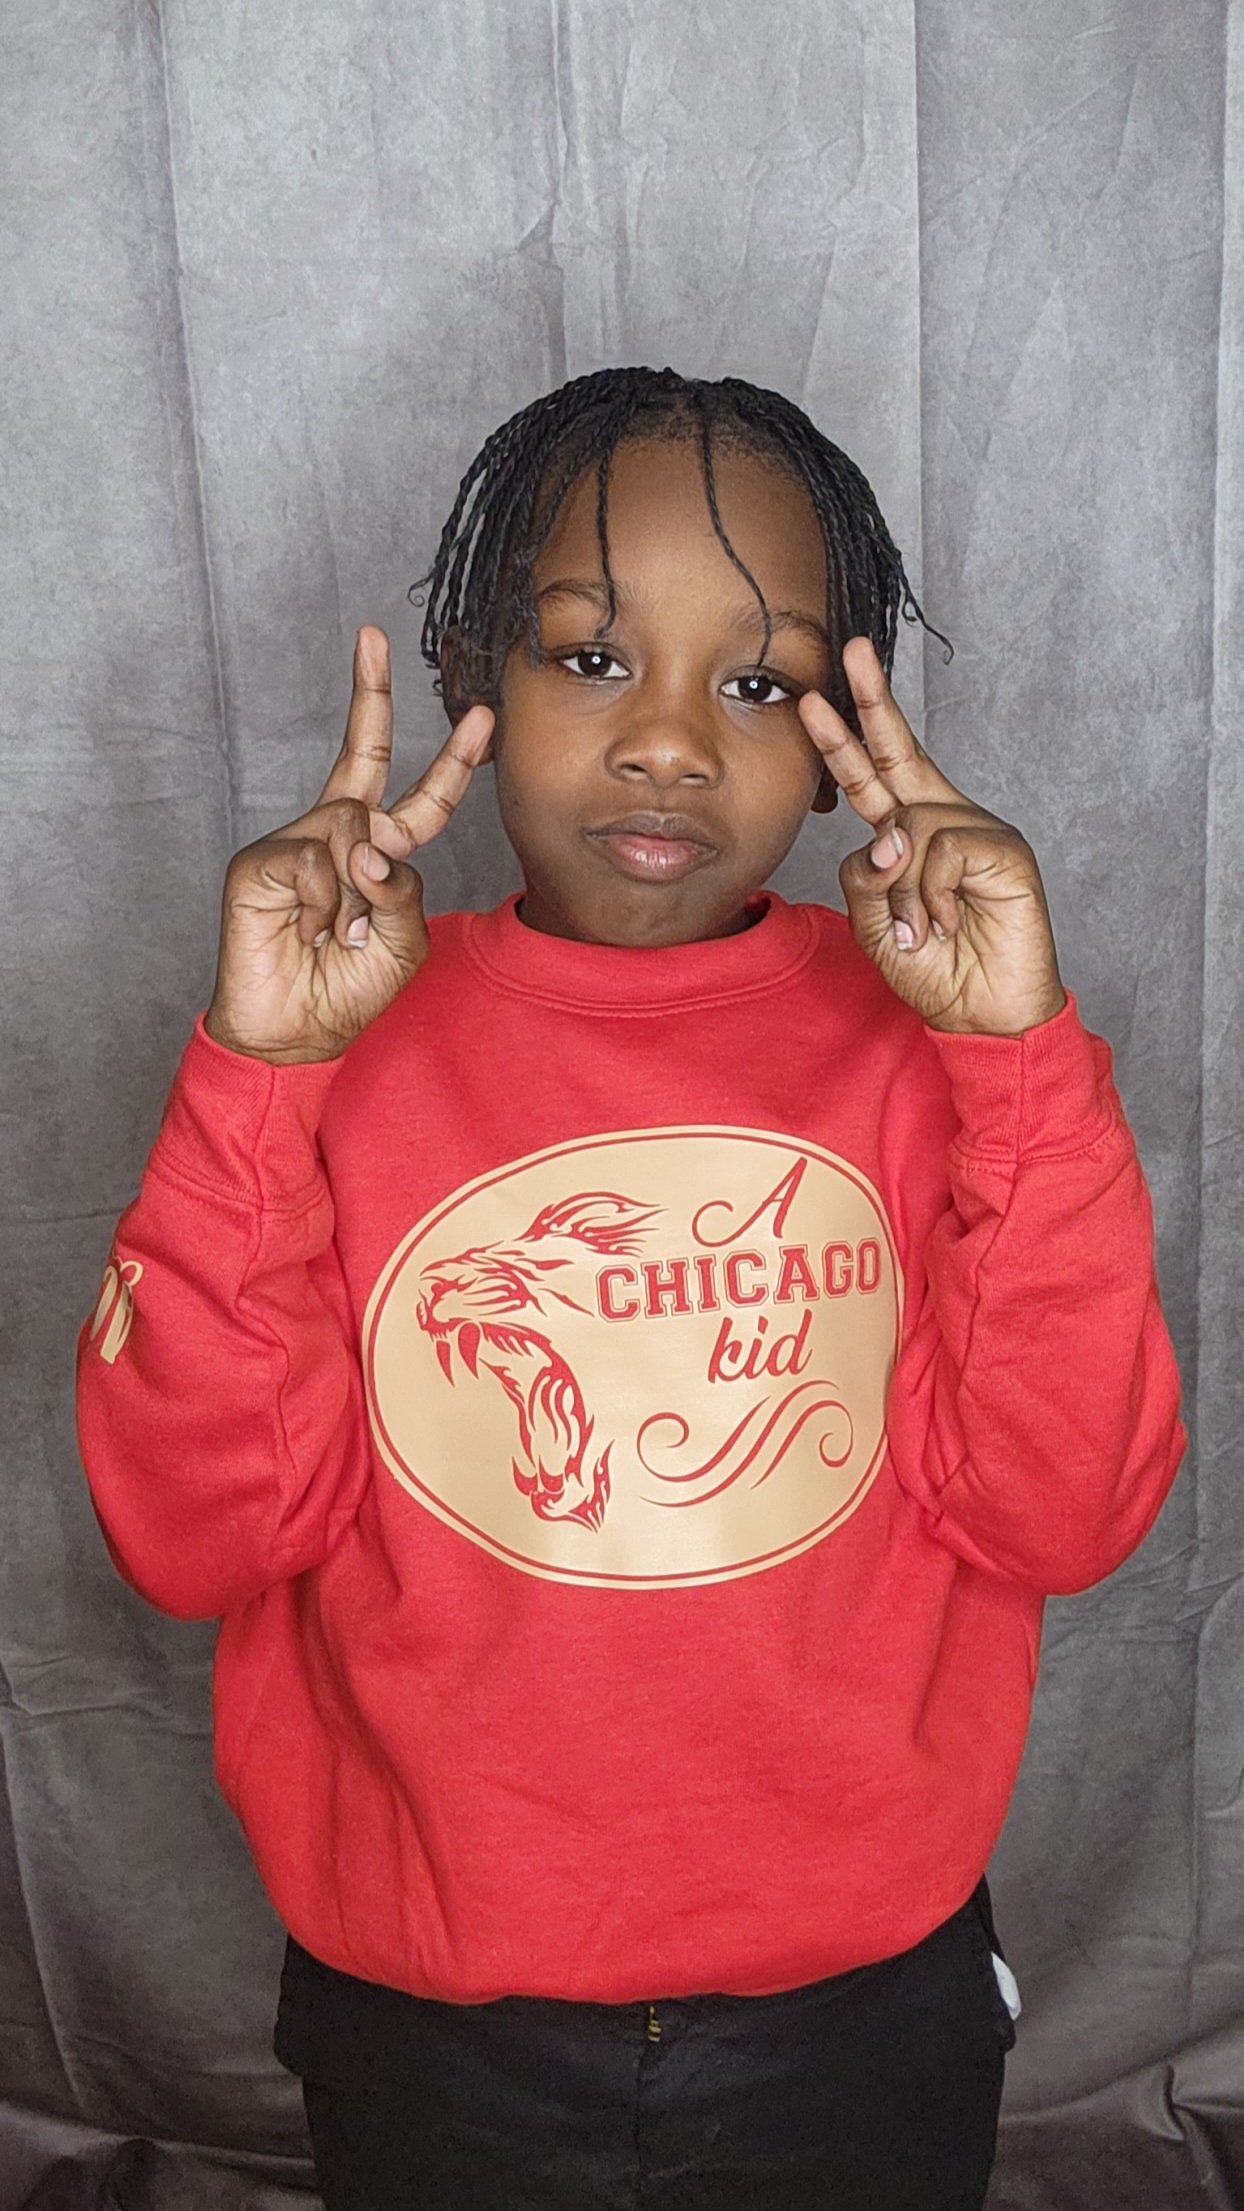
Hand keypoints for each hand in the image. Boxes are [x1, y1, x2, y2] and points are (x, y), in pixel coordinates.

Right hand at [203, 627, 493, 1063]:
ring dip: (358, 893)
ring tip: (340, 935)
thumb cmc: (349, 991)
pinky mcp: (260, 864)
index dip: (451, 760)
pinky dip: (326, 905)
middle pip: (364, 755)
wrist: (294, 1036)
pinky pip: (316, 860)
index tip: (481, 716)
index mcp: (376, 852)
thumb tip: (366, 849)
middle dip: (369, 692)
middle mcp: (335, 835)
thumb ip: (402, 891)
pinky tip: (311, 932)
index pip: (419, 797)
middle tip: (372, 636)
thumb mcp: (403, 941)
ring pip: (351, 827)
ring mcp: (295, 844)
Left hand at [798, 638, 1065, 1035]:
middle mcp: (944, 819)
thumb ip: (864, 877)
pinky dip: (930, 895)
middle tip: (851, 653)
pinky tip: (944, 924)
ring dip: (900, 890)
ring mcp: (979, 831)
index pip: (872, 772)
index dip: (846, 735)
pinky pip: (943, 851)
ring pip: (909, 826)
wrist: (983, 1015)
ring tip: (916, 930)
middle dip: (873, 700)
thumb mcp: (873, 925)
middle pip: (902, 749)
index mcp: (909, 833)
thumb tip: (884, 837)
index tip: (815, 695)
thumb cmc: (931, 969)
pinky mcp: (1007, 852)